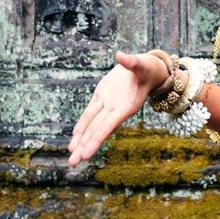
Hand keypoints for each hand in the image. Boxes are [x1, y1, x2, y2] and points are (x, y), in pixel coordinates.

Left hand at [67, 51, 168, 166]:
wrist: (148, 70)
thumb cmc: (147, 68)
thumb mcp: (141, 64)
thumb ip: (131, 62)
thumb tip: (120, 55)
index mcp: (125, 107)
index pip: (106, 126)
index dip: (95, 139)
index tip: (86, 154)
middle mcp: (115, 109)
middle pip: (96, 130)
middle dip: (84, 146)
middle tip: (72, 163)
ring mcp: (108, 104)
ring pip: (91, 124)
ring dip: (81, 139)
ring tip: (71, 156)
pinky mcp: (102, 97)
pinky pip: (90, 114)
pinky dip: (82, 125)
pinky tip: (75, 137)